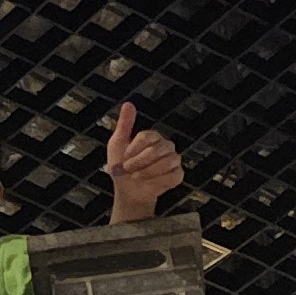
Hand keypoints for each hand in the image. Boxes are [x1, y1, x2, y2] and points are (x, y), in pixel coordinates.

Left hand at [105, 102, 184, 221]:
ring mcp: (174, 160)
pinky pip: (174, 176)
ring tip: (136, 177)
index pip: (147, 136)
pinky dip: (159, 181)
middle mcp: (166, 146)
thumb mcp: (117, 144)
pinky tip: (150, 183)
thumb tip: (128, 103)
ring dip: (148, 172)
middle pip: (157, 149)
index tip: (124, 157)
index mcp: (153, 136)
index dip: (134, 148)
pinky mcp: (178, 175)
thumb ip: (124, 124)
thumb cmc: (122, 166)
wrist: (128, 190)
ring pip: (167, 163)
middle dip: (139, 162)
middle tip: (128, 169)